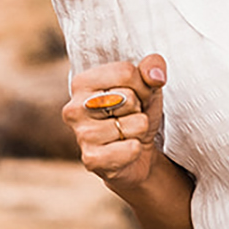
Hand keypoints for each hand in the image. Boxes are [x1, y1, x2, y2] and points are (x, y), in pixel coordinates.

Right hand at [63, 55, 167, 190]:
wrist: (135, 153)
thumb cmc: (136, 112)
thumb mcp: (147, 85)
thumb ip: (152, 68)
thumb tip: (155, 75)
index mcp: (81, 83)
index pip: (126, 72)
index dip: (143, 85)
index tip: (136, 96)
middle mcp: (74, 108)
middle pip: (129, 97)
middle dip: (139, 108)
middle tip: (128, 117)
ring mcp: (81, 135)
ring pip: (136, 124)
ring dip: (139, 130)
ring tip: (126, 133)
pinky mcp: (91, 160)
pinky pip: (132, 149)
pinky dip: (136, 149)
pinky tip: (124, 150)